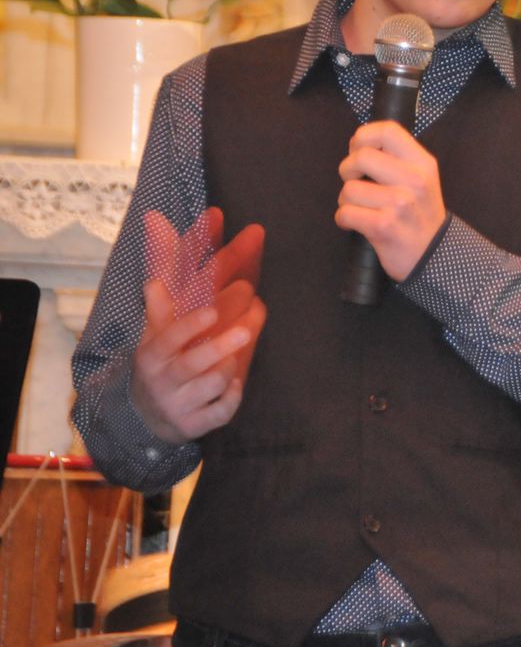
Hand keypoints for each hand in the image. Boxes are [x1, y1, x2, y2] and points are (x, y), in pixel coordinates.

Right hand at [132, 209, 266, 443]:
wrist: (144, 417)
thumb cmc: (161, 358)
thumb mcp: (159, 321)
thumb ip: (167, 275)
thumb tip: (157, 220)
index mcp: (153, 350)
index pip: (171, 333)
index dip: (192, 322)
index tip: (216, 307)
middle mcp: (163, 378)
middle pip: (198, 360)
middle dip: (223, 343)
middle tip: (250, 321)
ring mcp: (178, 403)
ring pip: (215, 382)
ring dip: (231, 366)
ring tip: (237, 348)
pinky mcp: (194, 425)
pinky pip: (223, 411)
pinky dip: (230, 399)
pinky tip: (233, 386)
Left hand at [335, 120, 447, 280]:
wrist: (434, 255)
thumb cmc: (420, 215)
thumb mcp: (422, 179)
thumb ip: (397, 159)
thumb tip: (359, 145)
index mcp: (422, 163)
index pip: (387, 131)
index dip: (363, 136)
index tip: (359, 150)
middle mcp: (414, 180)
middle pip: (361, 156)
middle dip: (347, 170)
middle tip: (355, 182)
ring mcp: (399, 203)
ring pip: (349, 189)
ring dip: (346, 200)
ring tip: (361, 208)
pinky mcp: (383, 226)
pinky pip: (345, 213)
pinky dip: (344, 219)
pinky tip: (356, 223)